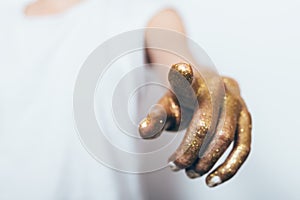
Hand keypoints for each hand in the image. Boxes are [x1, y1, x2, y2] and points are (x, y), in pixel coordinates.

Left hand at [139, 63, 251, 186]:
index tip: (179, 69)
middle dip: (190, 152)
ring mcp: (238, 102)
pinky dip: (229, 167)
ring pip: (229, 138)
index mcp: (196, 80)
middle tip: (174, 166)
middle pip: (207, 124)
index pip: (188, 77)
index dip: (183, 74)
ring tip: (191, 174)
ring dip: (209, 163)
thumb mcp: (166, 103)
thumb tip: (144, 131)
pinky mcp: (246, 117)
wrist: (205, 89)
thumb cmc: (183, 99)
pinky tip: (213, 179)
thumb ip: (155, 117)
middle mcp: (220, 87)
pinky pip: (243, 146)